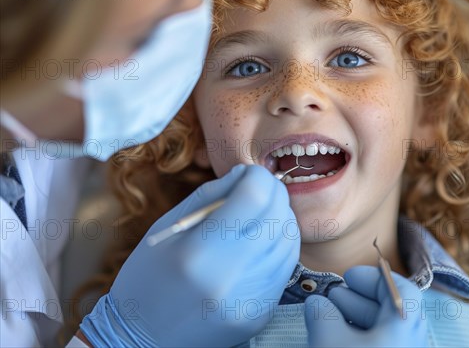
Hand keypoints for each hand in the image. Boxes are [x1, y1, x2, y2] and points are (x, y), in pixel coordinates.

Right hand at [79, 164, 299, 346]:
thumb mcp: (168, 227)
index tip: (250, 174)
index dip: (257, 176)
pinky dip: (278, 245)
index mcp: (199, 251)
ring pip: (288, 240)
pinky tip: (260, 241)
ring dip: (279, 218)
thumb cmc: (148, 276)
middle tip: (258, 190)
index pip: (254, 196)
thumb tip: (245, 173)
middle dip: (273, 193)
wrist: (144, 339)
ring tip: (258, 215)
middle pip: (278, 215)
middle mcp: (229, 277)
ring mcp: (249, 300)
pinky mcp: (260, 313)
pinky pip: (285, 267)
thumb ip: (210, 194)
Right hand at [304, 265, 427, 346]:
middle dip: (357, 298)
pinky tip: (336, 340)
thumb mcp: (327, 342)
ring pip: (383, 332)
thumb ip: (321, 316)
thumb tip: (316, 303)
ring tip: (325, 317)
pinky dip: (360, 340)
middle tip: (332, 296)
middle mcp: (410, 341)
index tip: (349, 276)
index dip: (374, 277)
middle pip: (390, 309)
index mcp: (404, 326)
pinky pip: (380, 347)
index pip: (402, 289)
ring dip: (354, 320)